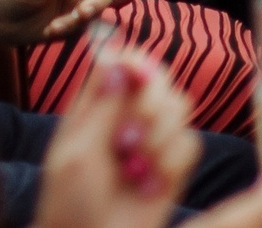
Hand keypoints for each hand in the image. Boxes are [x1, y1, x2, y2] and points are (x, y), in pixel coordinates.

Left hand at [33, 45, 200, 227]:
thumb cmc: (69, 205)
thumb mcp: (77, 154)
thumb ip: (101, 106)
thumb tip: (116, 57)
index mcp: (96, 106)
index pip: (124, 60)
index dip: (135, 62)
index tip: (137, 77)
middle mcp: (127, 116)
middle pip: (161, 76)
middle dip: (151, 103)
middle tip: (128, 138)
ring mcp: (153, 139)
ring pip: (182, 105)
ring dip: (160, 136)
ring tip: (135, 167)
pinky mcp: (173, 166)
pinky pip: (191, 142)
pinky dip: (172, 162)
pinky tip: (149, 184)